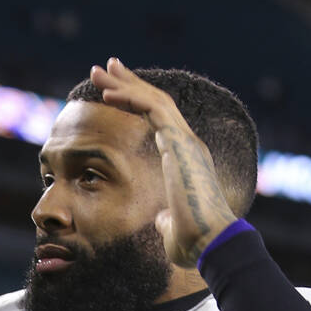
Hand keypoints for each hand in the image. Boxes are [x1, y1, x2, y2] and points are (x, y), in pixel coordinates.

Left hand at [90, 58, 234, 266]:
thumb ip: (167, 218)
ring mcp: (186, 141)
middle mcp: (188, 144)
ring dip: (124, 83)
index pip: (160, 121)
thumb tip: (163, 219)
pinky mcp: (180, 143)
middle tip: (105, 67)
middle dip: (129, 83)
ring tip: (99, 71)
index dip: (137, 102)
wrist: (212, 242)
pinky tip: (107, 94)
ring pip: (153, 100)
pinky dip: (129, 98)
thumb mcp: (173, 228)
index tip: (114, 91)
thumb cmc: (195, 242)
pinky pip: (152, 110)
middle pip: (156, 102)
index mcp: (186, 159)